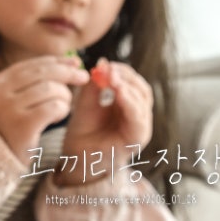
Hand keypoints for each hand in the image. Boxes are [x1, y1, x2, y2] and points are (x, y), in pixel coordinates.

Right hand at [0, 55, 88, 160]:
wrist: (2, 156)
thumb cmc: (16, 124)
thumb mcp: (19, 97)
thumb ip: (40, 79)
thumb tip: (74, 62)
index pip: (34, 64)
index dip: (58, 62)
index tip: (76, 63)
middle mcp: (0, 93)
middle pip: (43, 73)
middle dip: (67, 73)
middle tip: (83, 78)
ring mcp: (9, 108)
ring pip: (51, 89)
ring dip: (64, 97)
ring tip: (62, 107)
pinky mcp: (22, 124)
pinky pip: (54, 107)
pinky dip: (62, 110)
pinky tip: (58, 117)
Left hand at [57, 60, 153, 184]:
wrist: (76, 157)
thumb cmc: (83, 131)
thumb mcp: (86, 102)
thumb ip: (94, 85)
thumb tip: (102, 62)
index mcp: (127, 104)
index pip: (132, 82)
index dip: (121, 71)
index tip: (106, 64)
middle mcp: (137, 115)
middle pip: (141, 89)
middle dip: (126, 77)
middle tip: (110, 69)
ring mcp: (140, 127)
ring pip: (143, 101)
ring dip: (128, 87)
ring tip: (113, 79)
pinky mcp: (137, 138)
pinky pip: (138, 118)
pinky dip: (130, 103)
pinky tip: (119, 94)